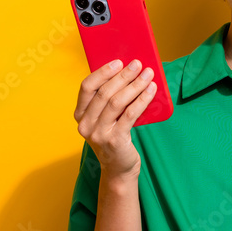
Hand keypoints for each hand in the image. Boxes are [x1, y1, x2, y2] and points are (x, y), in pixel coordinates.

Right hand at [73, 58, 157, 178]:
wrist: (118, 168)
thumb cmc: (114, 137)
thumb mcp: (105, 119)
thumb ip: (108, 101)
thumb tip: (128, 73)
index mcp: (80, 115)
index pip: (87, 87)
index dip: (102, 72)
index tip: (118, 62)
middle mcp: (85, 124)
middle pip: (104, 93)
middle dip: (123, 76)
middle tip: (138, 64)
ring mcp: (98, 134)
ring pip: (117, 102)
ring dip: (134, 85)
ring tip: (147, 75)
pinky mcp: (114, 141)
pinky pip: (130, 114)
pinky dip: (142, 100)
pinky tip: (151, 90)